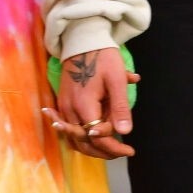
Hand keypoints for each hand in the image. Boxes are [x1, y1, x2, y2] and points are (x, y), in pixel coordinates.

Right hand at [46, 45, 135, 159]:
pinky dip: (82, 136)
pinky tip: (92, 137)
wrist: (82, 40)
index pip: (97, 138)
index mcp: (84, 106)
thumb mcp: (116, 81)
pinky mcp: (62, 102)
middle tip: (122, 152)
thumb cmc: (103, 58)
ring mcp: (63, 107)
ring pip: (74, 138)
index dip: (114, 148)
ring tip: (111, 148)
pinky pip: (70, 128)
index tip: (130, 150)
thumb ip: (120, 108)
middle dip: (104, 151)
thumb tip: (125, 132)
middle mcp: (69, 110)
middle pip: (83, 143)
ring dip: (92, 146)